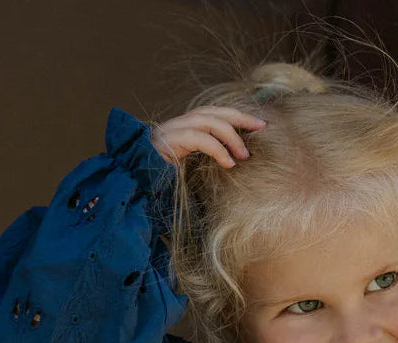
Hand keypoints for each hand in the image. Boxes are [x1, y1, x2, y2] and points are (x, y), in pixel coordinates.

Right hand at [151, 107, 265, 167]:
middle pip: (217, 111)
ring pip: (210, 121)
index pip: (217, 114)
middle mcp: (182, 123)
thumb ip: (207, 158)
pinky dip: (217, 149)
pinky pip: (200, 139)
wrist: (136, 177)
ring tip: (244, 155)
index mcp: (188, 126)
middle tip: (261, 127)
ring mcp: (176, 129)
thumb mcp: (192, 166)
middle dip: (241, 117)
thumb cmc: (165, 176)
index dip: (239, 116)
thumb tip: (233, 164)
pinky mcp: (171, 140)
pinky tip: (228, 163)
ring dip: (231, 137)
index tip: (261, 124)